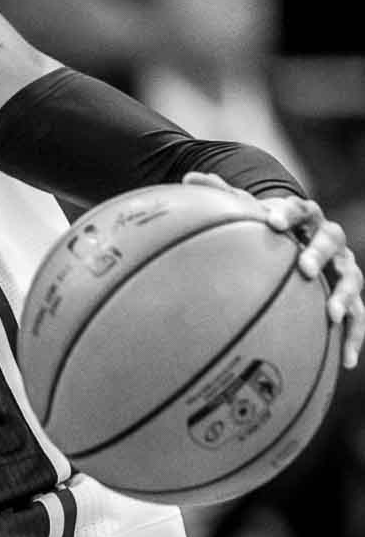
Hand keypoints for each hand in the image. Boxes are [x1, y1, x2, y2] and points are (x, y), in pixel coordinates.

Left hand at [184, 173, 363, 369]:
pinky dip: (354, 335)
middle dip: (319, 253)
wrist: (301, 233)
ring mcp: (344, 264)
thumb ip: (222, 194)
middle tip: (305, 268)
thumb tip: (188, 176)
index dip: (288, 213)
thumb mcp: (248, 209)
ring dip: (344, 296)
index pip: (299, 208)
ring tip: (331, 315)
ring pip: (352, 278)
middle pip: (331, 239)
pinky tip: (345, 360)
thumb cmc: (267, 224)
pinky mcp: (350, 291)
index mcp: (303, 214)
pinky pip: (358, 314)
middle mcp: (328, 236)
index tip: (273, 222)